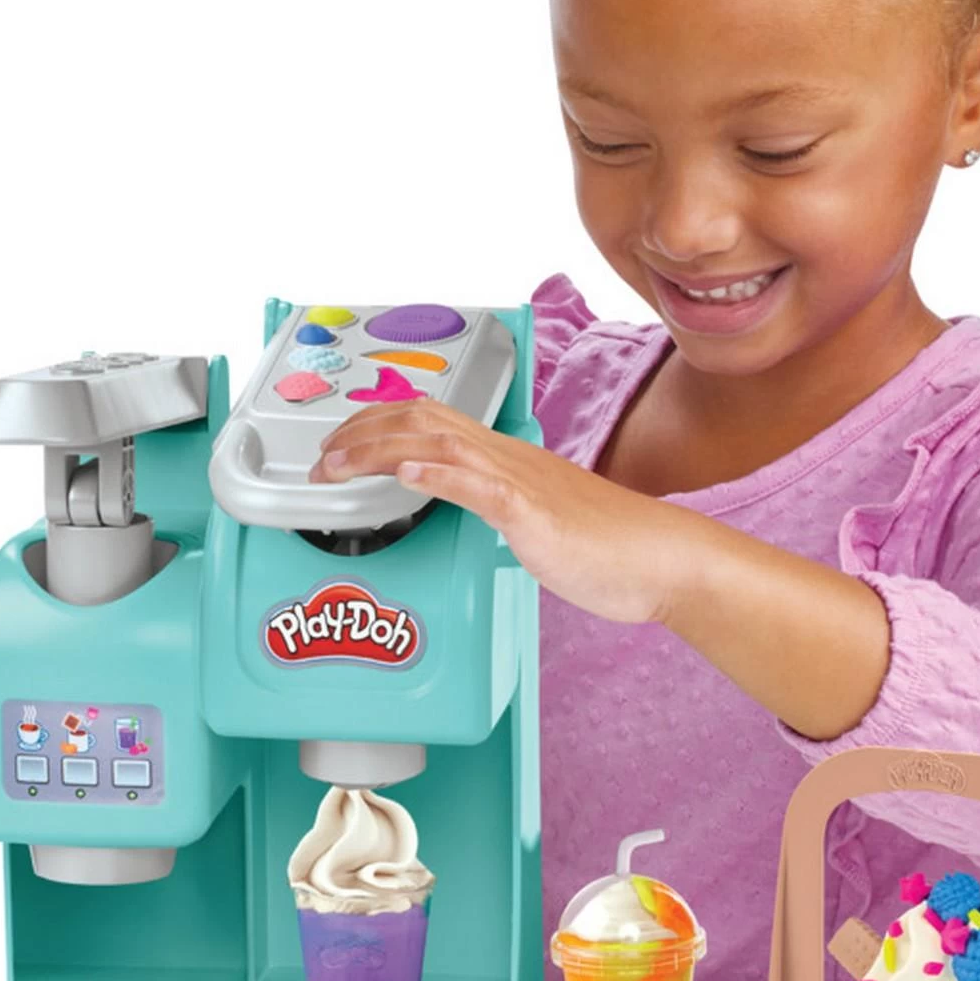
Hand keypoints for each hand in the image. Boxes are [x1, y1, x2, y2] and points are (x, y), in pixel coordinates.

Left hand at [308, 400, 697, 623]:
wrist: (659, 560)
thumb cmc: (610, 548)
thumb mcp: (539, 521)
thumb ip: (499, 508)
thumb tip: (469, 507)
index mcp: (507, 460)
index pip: (431, 421)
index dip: (377, 426)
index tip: (341, 447)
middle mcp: (507, 459)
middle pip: (421, 419)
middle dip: (360, 432)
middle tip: (320, 457)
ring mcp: (519, 482)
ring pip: (438, 442)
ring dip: (377, 450)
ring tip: (337, 464)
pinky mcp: (532, 513)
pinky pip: (479, 485)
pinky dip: (437, 475)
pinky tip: (407, 475)